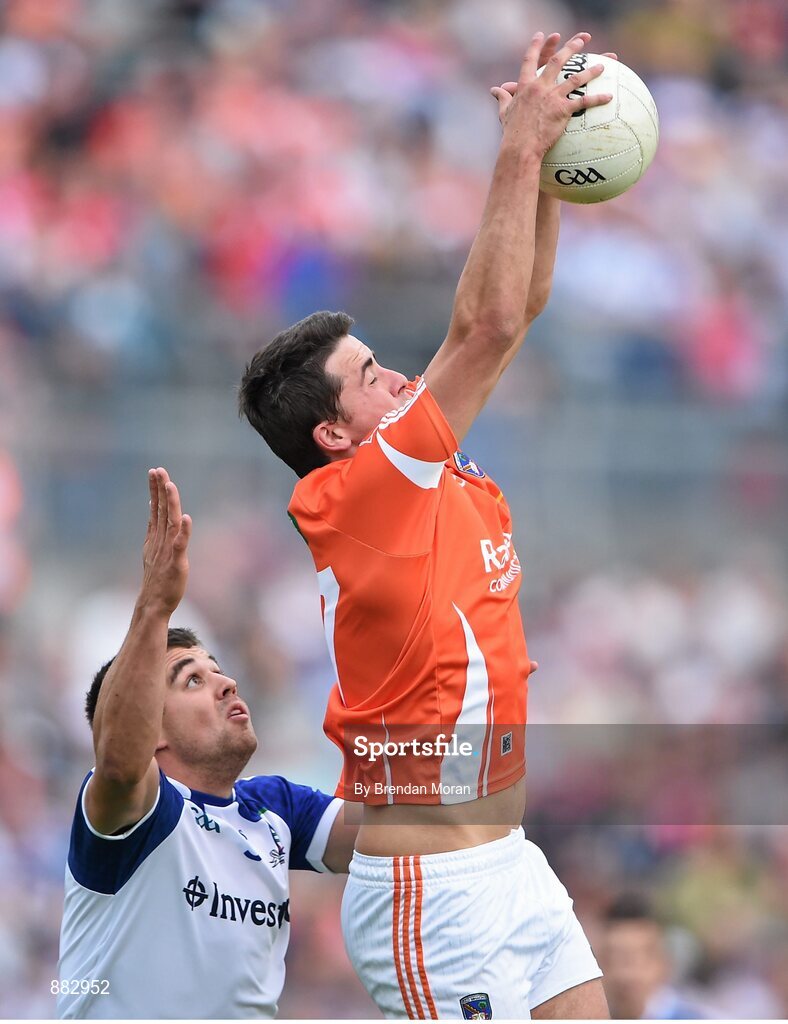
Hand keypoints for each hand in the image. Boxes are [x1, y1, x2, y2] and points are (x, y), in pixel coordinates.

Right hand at [140, 467, 191, 614]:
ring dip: (170, 503)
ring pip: (170, 522)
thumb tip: (154, 508)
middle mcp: (161, 541)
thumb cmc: (156, 579)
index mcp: (156, 537)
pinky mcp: (176, 562)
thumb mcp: (152, 550)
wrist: (153, 603)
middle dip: (159, 489)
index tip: (155, 472)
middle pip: (161, 510)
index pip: (156, 509)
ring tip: (169, 484)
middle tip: (157, 470)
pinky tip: (186, 518)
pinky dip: (183, 531)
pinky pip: (180, 545)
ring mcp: (168, 550)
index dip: (156, 490)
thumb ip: (154, 529)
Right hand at [491, 36, 617, 124]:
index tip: (541, 34)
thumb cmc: (512, 132)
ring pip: (576, 79)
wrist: (520, 147)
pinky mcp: (562, 111)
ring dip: (591, 70)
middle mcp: (540, 87)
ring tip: (603, 65)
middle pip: (558, 62)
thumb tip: (495, 90)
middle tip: (583, 39)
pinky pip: (584, 102)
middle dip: (572, 47)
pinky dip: (598, 99)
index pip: (530, 60)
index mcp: (525, 86)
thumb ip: (502, 98)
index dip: (536, 46)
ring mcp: (552, 97)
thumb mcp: (505, 112)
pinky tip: (609, 97)